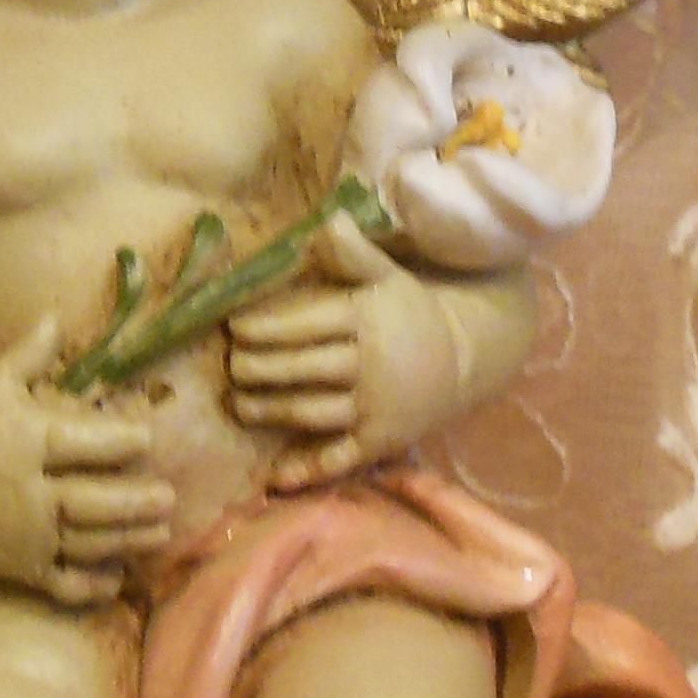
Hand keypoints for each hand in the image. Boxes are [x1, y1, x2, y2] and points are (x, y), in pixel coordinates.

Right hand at [0, 316, 173, 605]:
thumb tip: (56, 314)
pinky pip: (60, 583)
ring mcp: (25, 536)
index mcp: (24, 445)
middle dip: (132, 502)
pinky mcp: (23, 569)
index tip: (147, 439)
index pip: (76, 444)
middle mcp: (26, 494)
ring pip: (84, 543)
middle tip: (167, 497)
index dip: (115, 442)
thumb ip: (30, 353)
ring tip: (160, 533)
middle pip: (88, 501)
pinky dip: (90, 586)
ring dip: (126, 540)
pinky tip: (118, 577)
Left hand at [227, 215, 467, 490]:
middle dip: (259, 368)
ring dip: (270, 410)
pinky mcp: (379, 441)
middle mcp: (370, 363)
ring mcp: (375, 406)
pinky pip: (339, 458)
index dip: (266, 326)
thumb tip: (327, 219)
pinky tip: (275, 478)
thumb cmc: (410, 313)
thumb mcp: (389, 277)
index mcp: (367, 318)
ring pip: (312, 411)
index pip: (308, 321)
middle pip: (303, 367)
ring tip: (238, 405)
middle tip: (232, 366)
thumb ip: (355, 253)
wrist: (465, 360)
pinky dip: (307, 471)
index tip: (235, 328)